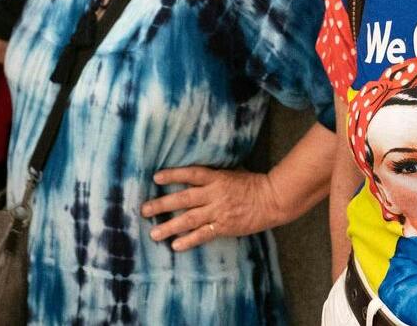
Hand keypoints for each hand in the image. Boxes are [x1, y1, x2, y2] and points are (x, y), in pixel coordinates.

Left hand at [143, 167, 283, 250]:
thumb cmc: (252, 183)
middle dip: (162, 205)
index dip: (173, 175)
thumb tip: (195, 172)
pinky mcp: (224, 227)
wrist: (272, 200)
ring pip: (189, 219)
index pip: (190, 174)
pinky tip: (176, 246)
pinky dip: (189, 240)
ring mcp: (218, 212)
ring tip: (154, 234)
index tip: (155, 178)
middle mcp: (214, 194)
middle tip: (144, 210)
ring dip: (170, 227)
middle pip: (183, 199)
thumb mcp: (232, 172)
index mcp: (216, 178)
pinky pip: (203, 234)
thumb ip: (214, 174)